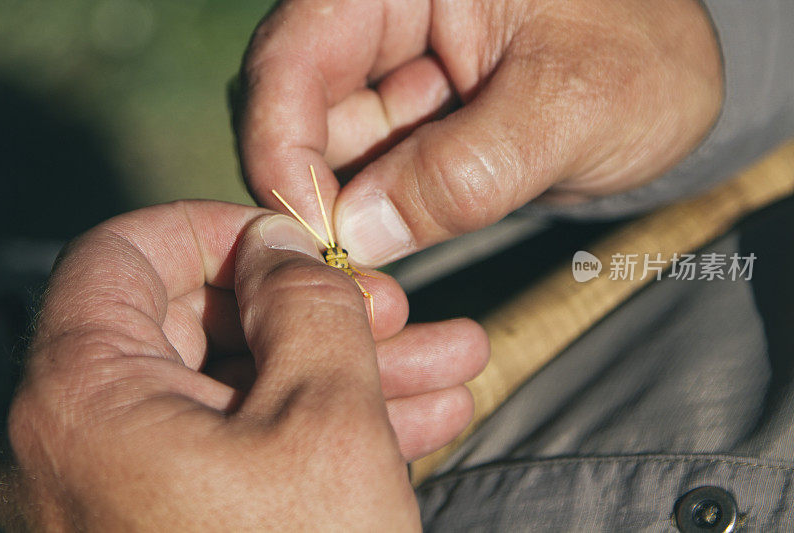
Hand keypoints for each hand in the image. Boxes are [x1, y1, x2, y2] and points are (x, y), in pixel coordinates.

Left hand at [0, 201, 486, 529]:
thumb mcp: (325, 416)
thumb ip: (306, 301)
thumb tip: (278, 243)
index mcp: (88, 395)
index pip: (127, 252)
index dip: (220, 228)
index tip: (299, 239)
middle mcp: (89, 442)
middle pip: (205, 326)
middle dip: (317, 310)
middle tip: (402, 310)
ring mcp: (137, 491)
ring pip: (247, 393)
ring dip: (350, 371)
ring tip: (451, 362)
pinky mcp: (185, 529)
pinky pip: (253, 454)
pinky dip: (330, 430)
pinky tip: (424, 418)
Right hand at [236, 0, 722, 265]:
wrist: (680, 92)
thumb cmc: (646, 63)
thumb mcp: (569, 108)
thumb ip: (464, 171)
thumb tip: (359, 234)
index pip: (298, 49)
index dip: (283, 139)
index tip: (307, 228)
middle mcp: (386, 15)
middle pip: (298, 101)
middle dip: (317, 188)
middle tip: (345, 269)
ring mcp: (394, 72)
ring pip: (331, 148)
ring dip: (352, 212)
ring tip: (385, 266)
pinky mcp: (412, 124)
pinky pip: (370, 176)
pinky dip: (379, 219)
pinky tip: (402, 245)